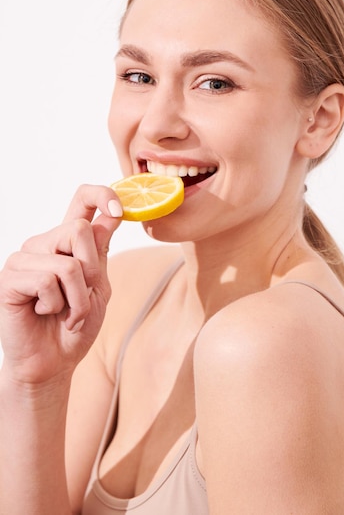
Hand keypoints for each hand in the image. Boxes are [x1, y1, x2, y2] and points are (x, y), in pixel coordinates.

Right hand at [0, 185, 122, 385]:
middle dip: (92, 270)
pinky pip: (48, 281)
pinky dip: (57, 305)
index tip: (119, 210)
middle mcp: (44, 243)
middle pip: (78, 229)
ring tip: (65, 313)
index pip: (82, 200)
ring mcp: (24, 258)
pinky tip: (44, 313)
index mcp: (67, 242)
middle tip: (83, 297)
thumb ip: (100, 252)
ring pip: (68, 262)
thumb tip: (111, 215)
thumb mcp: (98, 287)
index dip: (102, 195)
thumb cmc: (74, 326)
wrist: (53, 362)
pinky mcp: (10, 277)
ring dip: (77, 299)